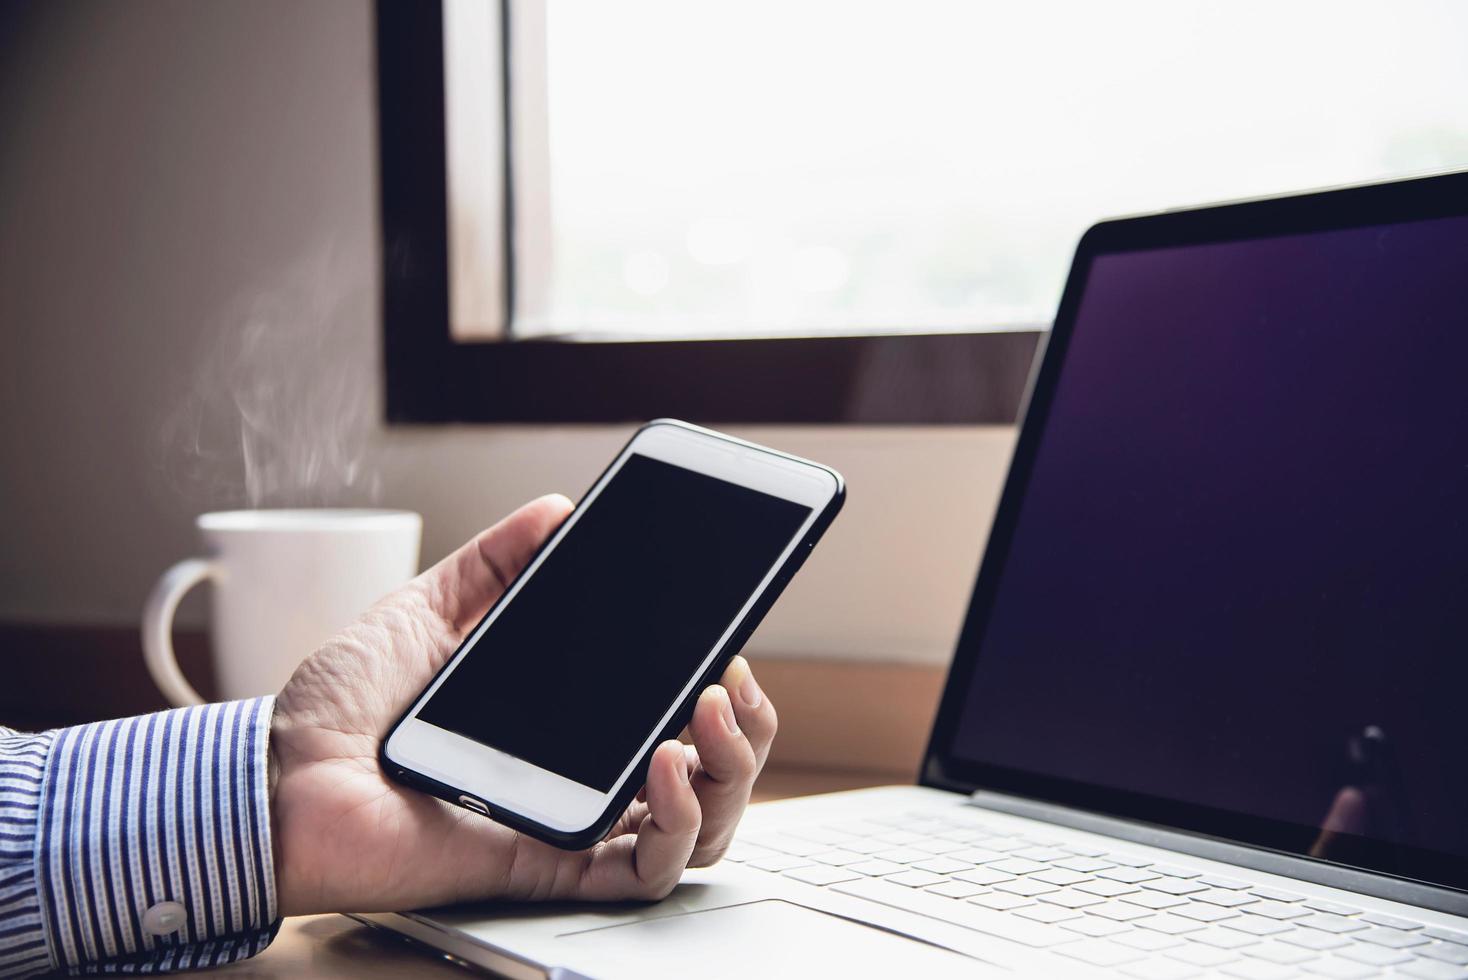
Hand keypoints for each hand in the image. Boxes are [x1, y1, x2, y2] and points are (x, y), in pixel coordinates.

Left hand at [269, 495, 777, 915]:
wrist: (274, 774)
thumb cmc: (340, 708)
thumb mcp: (426, 611)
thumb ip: (493, 565)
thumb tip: (558, 511)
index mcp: (566, 725)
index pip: (673, 718)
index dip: (722, 690)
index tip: (729, 640)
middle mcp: (580, 779)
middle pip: (710, 778)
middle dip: (749, 731)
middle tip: (731, 679)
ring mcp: (571, 825)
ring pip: (700, 830)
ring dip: (730, 773)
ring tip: (708, 712)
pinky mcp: (548, 866)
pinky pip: (643, 875)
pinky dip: (676, 826)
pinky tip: (663, 764)